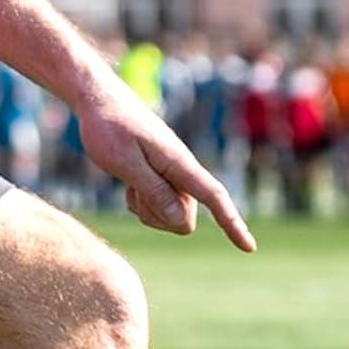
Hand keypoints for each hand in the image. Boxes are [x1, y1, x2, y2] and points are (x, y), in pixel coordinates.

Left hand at [75, 62, 256, 252]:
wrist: (98, 100)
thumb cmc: (108, 128)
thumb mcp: (124, 162)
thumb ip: (153, 191)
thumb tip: (181, 221)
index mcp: (178, 163)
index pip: (214, 197)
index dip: (232, 223)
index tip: (250, 248)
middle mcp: (180, 170)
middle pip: (183, 218)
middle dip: (159, 217)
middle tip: (131, 192)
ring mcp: (170, 174)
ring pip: (169, 215)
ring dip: (147, 208)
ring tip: (128, 181)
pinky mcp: (158, 176)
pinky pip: (155, 207)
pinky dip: (140, 202)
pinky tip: (126, 181)